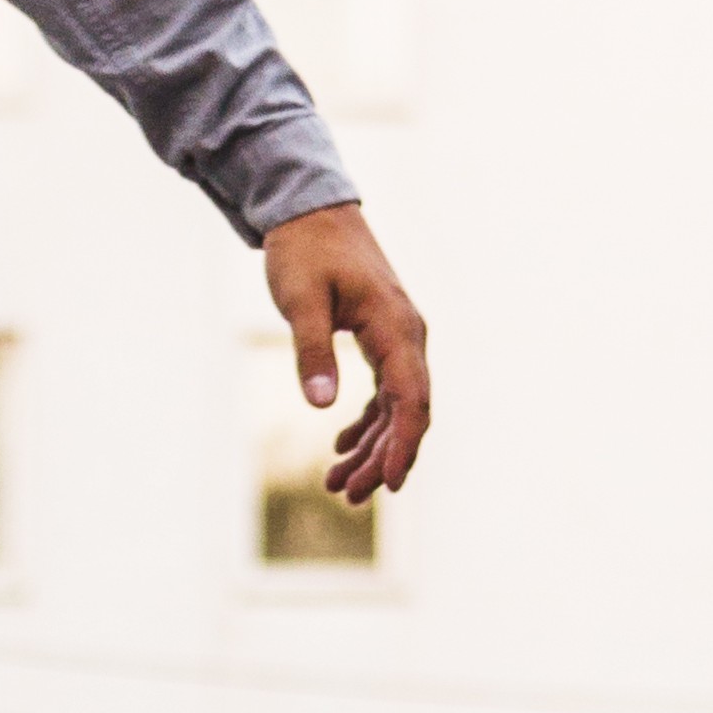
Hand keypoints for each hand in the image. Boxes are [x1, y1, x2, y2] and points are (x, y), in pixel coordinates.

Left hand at [264, 203, 429, 503]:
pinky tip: (341, 448)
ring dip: (372, 448)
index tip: (389, 485)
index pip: (411, 399)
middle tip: (347, 498)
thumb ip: (311, 352)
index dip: (403, 446)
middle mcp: (407, 337)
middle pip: (408, 412)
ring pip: (395, 408)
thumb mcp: (300, 302)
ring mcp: (396, 340)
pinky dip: (366, 424)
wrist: (311, 215)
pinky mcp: (380, 341)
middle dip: (382, 458)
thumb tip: (321, 406)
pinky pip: (383, 393)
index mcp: (395, 328)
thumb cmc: (304, 253)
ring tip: (338, 486)